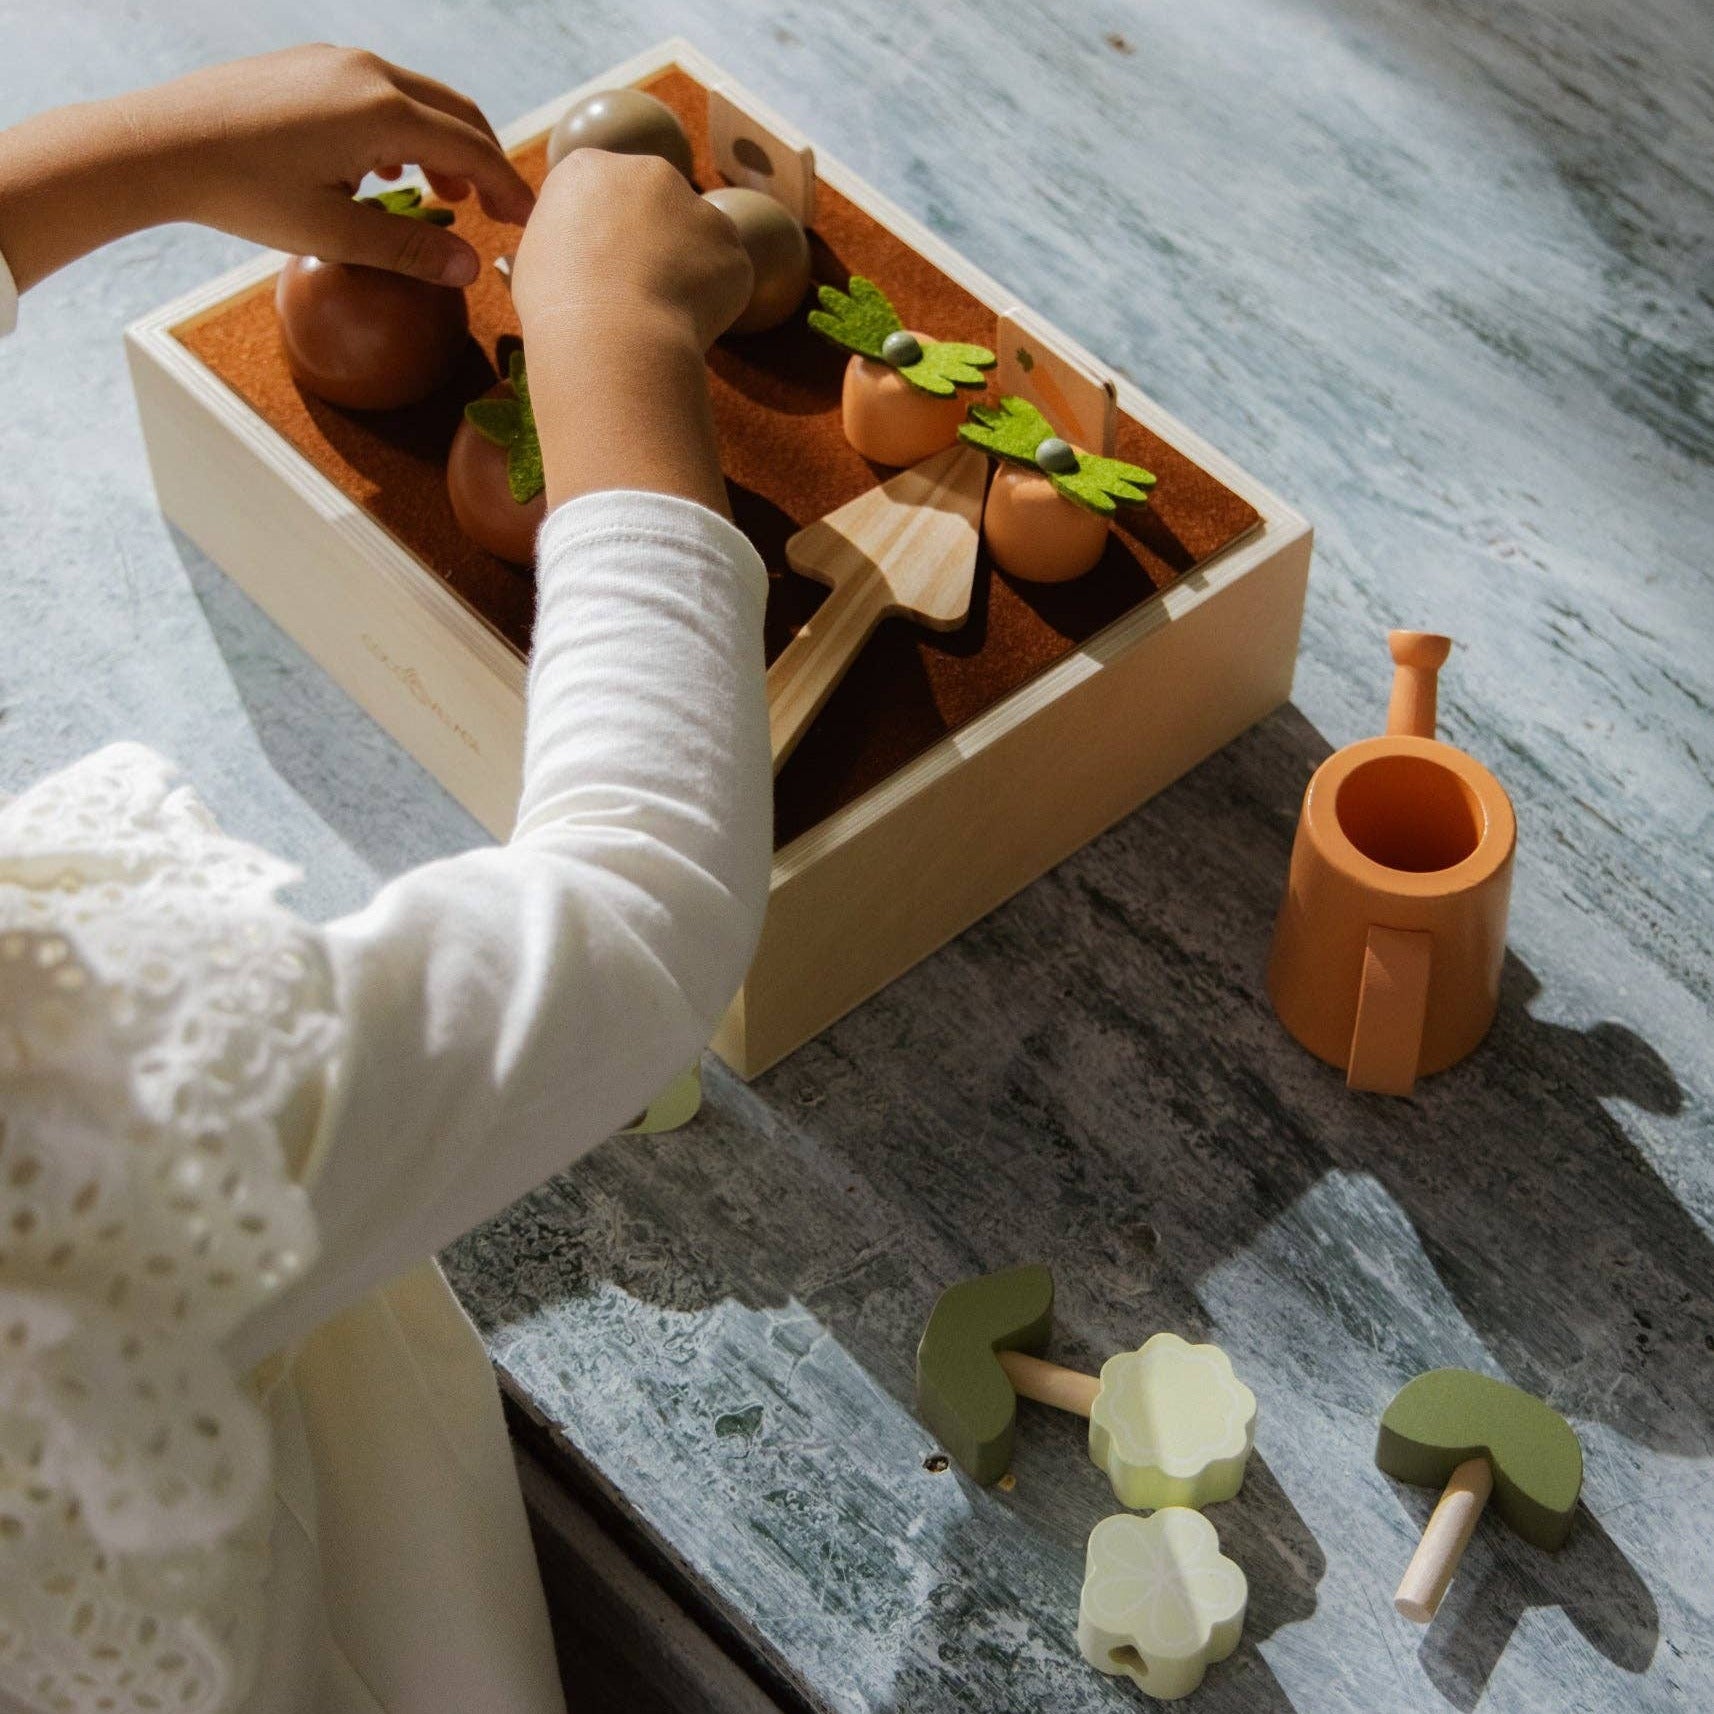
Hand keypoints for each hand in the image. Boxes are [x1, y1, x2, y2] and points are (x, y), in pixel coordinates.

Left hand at [0, 45, 532, 293]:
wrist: (160, 144)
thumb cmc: (243, 191)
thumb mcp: (335, 232)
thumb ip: (410, 249)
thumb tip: (470, 267)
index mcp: (382, 112)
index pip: (472, 149)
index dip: (508, 188)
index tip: (527, 221)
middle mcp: (368, 72)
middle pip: (456, 113)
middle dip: (484, 162)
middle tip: (498, 211)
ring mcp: (336, 62)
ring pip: (418, 100)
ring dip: (443, 146)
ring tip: (443, 196)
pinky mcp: (309, 65)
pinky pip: (379, 92)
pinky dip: (404, 130)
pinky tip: (385, 169)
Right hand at [510, 149, 753, 517]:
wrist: (610, 336)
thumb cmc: (557, 307)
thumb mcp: (534, 259)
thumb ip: (561, 240)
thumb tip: (568, 252)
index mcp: (589, 168)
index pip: (605, 196)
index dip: (606, 241)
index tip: (600, 275)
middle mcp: (647, 171)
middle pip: (657, 207)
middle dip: (653, 247)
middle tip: (635, 298)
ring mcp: (696, 205)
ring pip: (697, 241)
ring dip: (686, 272)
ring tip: (658, 316)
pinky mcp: (732, 245)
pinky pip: (726, 276)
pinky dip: (714, 302)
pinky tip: (684, 323)